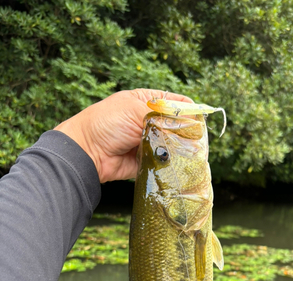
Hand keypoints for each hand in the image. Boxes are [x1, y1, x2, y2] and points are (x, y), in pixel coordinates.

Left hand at [54, 89, 192, 182]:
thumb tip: (190, 123)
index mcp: (146, 102)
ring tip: (188, 151)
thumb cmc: (106, 123)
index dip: (189, 109)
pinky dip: (170, 161)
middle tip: (196, 138)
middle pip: (177, 125)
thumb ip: (163, 116)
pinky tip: (177, 162)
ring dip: (179, 147)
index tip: (201, 118)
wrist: (88, 152)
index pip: (175, 102)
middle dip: (186, 131)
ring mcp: (149, 141)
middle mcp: (149, 121)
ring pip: (172, 144)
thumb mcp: (135, 110)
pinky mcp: (147, 160)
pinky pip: (164, 160)